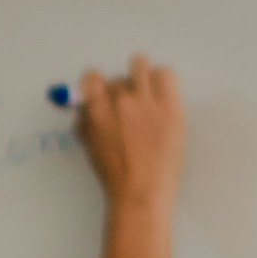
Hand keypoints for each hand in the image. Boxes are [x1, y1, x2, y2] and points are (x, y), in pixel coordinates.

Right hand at [74, 56, 185, 213]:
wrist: (142, 193)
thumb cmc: (116, 177)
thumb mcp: (91, 149)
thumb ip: (86, 123)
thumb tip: (87, 107)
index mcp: (96, 111)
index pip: (92, 77)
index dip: (99, 85)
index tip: (105, 93)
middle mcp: (119, 101)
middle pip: (119, 77)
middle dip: (123, 90)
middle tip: (131, 108)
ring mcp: (146, 101)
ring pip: (140, 64)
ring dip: (142, 76)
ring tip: (148, 94)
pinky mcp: (169, 105)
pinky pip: (166, 73)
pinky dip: (163, 79)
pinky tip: (163, 96)